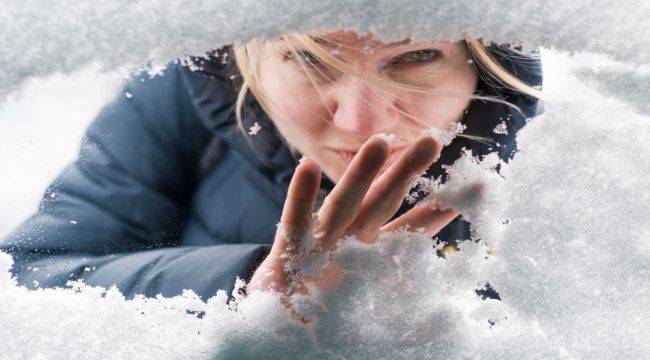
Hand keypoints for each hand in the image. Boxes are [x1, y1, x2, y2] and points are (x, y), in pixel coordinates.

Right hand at [248, 134, 458, 299]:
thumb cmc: (327, 304)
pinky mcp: (289, 254)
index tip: (475, 186)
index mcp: (374, 253)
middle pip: (382, 202)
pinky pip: (294, 224)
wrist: (280, 320)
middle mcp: (351, 241)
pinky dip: (300, 198)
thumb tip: (444, 307)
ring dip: (360, 175)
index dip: (439, 210)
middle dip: (406, 173)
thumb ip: (400, 292)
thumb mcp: (371, 299)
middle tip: (432, 141)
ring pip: (343, 204)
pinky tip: (306, 166)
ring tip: (380, 142)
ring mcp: (321, 243)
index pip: (412, 230)